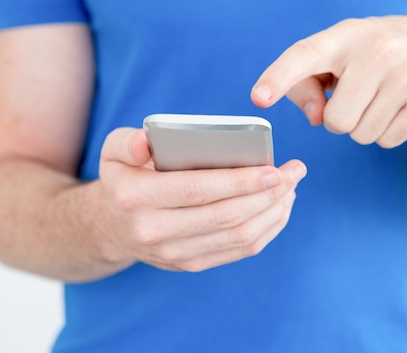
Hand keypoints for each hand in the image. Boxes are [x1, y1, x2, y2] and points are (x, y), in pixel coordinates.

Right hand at [95, 128, 305, 271]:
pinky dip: (267, 229)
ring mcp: (174, 254)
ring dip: (273, 212)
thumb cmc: (123, 178)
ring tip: (292, 187)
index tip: (274, 170)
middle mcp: (155, 232)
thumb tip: (146, 142)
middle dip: (268, 194)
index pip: (197, 190)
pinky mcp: (191, 264)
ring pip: (238, 236)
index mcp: (137, 198)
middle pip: (225, 215)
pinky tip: (280, 207)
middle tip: (295, 172)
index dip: (239, 182)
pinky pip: (239, 250)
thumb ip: (128, 142)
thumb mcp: (113, 151)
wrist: (111, 226)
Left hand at [251, 16, 406, 146]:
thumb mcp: (335, 57)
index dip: (279, 78)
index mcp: (346, 35)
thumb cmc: (370, 57)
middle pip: (336, 121)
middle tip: (358, 97)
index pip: (306, 55)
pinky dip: (387, 133)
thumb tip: (317, 117)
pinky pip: (387, 141)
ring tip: (380, 99)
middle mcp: (380, 50)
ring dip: (364, 127)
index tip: (259, 98)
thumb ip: (306, 85)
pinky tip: (400, 107)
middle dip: (340, 119)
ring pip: (362, 135)